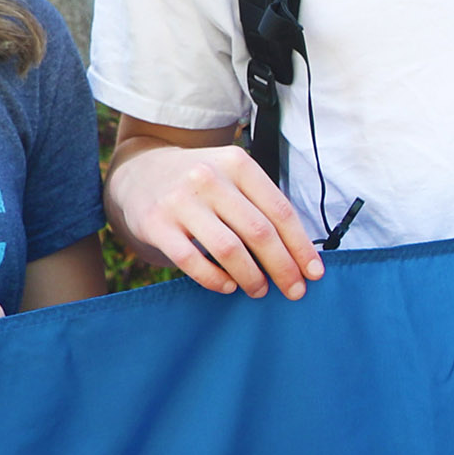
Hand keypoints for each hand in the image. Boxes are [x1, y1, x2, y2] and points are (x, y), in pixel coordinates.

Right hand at [109, 139, 323, 298]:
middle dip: (283, 267)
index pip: (280, 211)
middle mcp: (210, 178)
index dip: (301, 247)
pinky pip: (192, 261)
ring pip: (229, 249)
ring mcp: (181, 201)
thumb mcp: (232, 177)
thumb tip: (300, 254)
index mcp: (237, 164)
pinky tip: (228, 286)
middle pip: (259, 232)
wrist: (139, 172)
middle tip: (294, 290)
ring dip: (252, 277)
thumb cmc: (200, 184)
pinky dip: (216, 279)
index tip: (314, 273)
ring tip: (259, 290)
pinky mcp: (156, 224)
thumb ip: (261, 205)